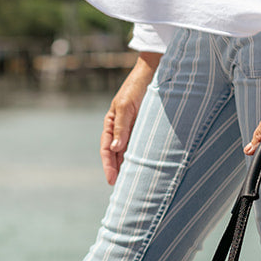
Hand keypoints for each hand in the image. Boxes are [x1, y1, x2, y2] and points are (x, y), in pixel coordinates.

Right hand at [102, 52, 159, 184]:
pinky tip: (145, 167)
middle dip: (117, 170)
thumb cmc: (138, 86)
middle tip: (122, 188)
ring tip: (133, 183)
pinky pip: (141, 145)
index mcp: (111, 122)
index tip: (112, 181)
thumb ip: (121, 127)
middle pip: (116, 153)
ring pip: (128, 151)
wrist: (155, 71)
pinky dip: (141, 157)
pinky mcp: (145, 127)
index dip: (108, 165)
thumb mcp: (127, 106)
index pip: (106, 148)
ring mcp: (133, 128)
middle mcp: (120, 127)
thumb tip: (115, 149)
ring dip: (129, 165)